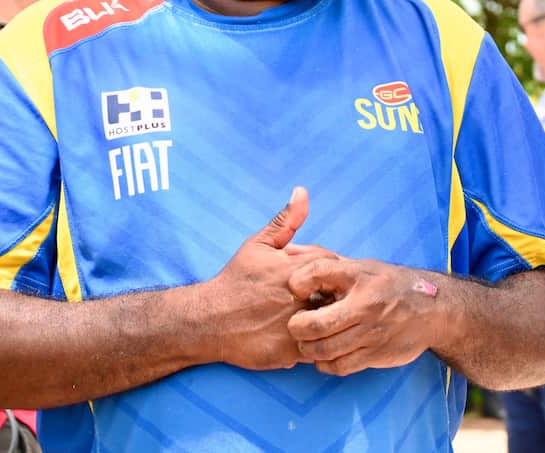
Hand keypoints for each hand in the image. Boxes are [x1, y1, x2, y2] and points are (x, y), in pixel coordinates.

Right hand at [201, 187, 335, 370]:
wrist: (207, 321)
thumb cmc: (235, 280)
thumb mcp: (259, 245)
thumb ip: (286, 220)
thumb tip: (302, 192)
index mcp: (295, 271)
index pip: (335, 266)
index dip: (330, 271)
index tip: (321, 277)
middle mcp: (298, 299)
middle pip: (337, 295)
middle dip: (334, 295)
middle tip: (322, 297)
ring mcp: (295, 328)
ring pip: (330, 323)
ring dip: (329, 319)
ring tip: (317, 315)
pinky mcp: (289, 353)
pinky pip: (318, 347)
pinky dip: (318, 341)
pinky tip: (309, 334)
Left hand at [286, 257, 441, 375]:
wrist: (434, 308)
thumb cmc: (389, 284)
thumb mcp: (361, 266)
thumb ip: (323, 260)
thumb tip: (288, 251)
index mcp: (360, 274)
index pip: (316, 273)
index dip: (297, 282)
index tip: (296, 289)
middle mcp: (365, 303)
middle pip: (314, 324)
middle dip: (297, 327)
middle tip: (296, 324)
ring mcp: (372, 331)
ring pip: (324, 349)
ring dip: (308, 348)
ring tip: (308, 341)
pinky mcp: (377, 353)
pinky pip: (339, 366)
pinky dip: (325, 363)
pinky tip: (325, 355)